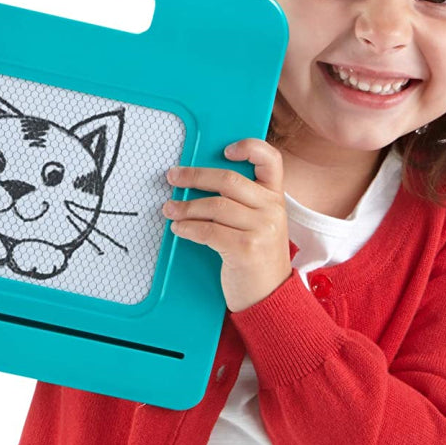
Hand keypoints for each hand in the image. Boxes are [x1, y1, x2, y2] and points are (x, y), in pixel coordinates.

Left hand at [163, 138, 292, 312]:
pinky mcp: (246, 249)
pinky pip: (208, 231)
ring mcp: (262, 229)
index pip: (271, 160)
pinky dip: (188, 228)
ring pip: (215, 206)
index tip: (225, 150)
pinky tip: (179, 229)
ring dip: (185, 207)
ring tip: (169, 209)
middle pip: (229, 180)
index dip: (249, 147)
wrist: (270, 297)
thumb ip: (243, 203)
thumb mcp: (260, 225)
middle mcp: (273, 209)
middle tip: (173, 176)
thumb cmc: (257, 259)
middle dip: (195, 176)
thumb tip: (200, 182)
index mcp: (276, 198)